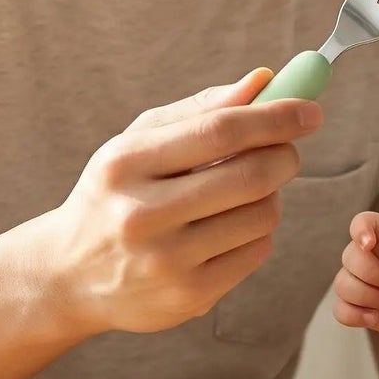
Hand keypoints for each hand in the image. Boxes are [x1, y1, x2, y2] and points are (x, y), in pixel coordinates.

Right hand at [37, 69, 320, 336]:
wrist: (67, 275)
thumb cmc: (115, 194)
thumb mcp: (139, 142)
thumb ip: (202, 109)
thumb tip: (264, 81)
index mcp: (126, 164)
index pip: (220, 131)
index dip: (276, 118)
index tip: (311, 111)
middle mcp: (141, 214)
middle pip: (250, 175)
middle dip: (284, 155)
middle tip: (286, 151)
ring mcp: (165, 262)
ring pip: (262, 214)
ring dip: (270, 196)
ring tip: (243, 194)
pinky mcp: (189, 297)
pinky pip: (257, 251)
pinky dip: (258, 231)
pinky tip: (228, 228)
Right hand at [333, 212, 378, 340]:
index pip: (362, 222)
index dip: (360, 231)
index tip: (369, 245)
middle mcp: (367, 255)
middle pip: (349, 256)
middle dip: (372, 274)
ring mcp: (360, 281)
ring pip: (342, 284)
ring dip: (367, 296)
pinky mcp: (358, 306)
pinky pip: (341, 310)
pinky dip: (355, 315)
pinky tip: (375, 318)